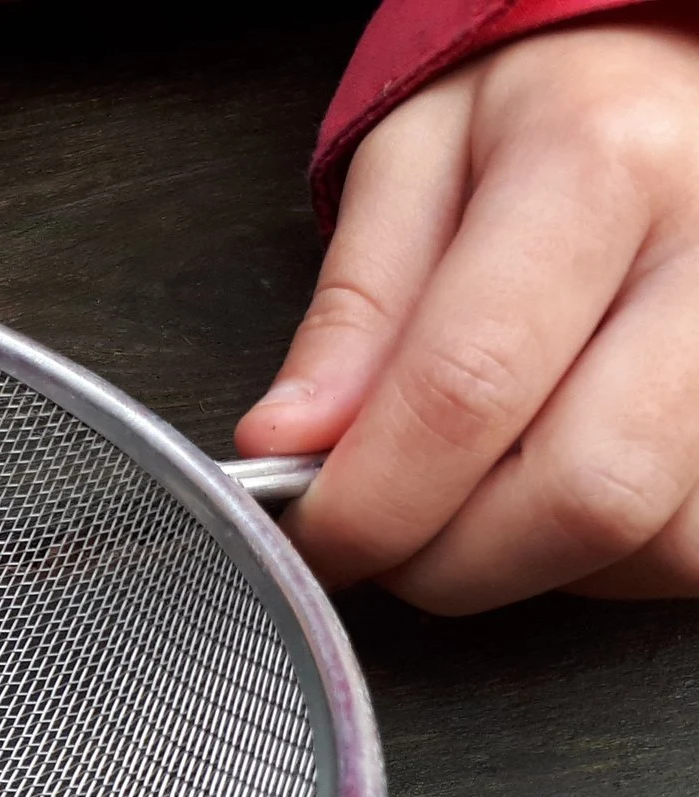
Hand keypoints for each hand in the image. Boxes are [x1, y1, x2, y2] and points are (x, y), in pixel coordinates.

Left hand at [237, 12, 698, 611]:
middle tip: (385, 532)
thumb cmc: (541, 114)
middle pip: (585, 495)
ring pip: (655, 543)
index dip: (370, 502)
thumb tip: (287, 444)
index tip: (314, 532)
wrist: (672, 84)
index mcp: (598, 170)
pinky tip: (558, 486)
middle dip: (449, 558)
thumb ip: (352, 310)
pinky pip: (695, 548)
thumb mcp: (410, 163)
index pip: (467, 389)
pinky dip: (608, 559)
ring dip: (532, 562)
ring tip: (476, 488)